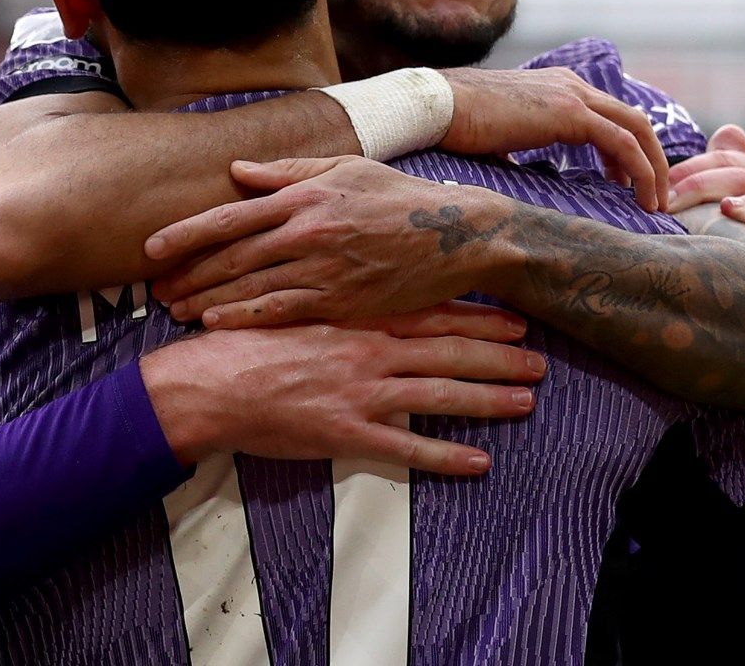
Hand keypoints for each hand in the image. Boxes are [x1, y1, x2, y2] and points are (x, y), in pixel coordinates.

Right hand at [140, 302, 544, 475]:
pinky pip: (407, 451)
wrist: (206, 383)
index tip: (511, 318)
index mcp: (355, 318)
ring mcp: (361, 394)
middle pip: (448, 352)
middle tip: (538, 360)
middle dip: (498, 356)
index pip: (429, 313)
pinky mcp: (347, 434)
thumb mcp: (287, 301)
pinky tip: (479, 462)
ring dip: (488, 399)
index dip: (475, 317)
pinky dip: (446, 457)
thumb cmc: (240, 339)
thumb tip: (350, 282)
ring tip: (526, 402)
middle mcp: (368, 353)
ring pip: (439, 395)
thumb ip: (326, 294)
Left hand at [147, 155, 512, 328]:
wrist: (457, 236)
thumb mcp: (345, 168)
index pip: (229, 216)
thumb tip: (237, 171)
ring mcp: (324, 269)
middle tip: (154, 290)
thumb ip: (288, 171)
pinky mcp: (341, 301)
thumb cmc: (398, 198)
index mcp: (304, 196)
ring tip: (175, 310)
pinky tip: (216, 324)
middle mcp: (307, 231)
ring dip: (206, 301)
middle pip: (230, 257)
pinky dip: (244, 319)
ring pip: (249, 289)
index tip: (151, 248)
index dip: (185, 234)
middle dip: (187, 274)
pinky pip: (281, 313)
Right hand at [439, 66, 668, 211]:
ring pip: (637, 129)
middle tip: (653, 197)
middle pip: (633, 120)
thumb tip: (522, 182)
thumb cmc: (455, 126)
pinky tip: (639, 197)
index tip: (622, 183)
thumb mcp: (499, 139)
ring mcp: (573, 95)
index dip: (623, 151)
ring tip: (654, 204)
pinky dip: (639, 170)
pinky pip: (621, 142)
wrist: (438, 107)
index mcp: (556, 88)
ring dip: (652, 168)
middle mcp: (572, 85)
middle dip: (651, 160)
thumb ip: (520, 153)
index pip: (609, 115)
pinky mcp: (570, 113)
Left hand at [667, 124, 744, 247]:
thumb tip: (728, 132)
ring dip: (704, 190)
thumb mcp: (723, 202)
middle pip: (731, 165)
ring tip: (675, 204)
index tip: (659, 181)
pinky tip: (726, 208)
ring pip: (744, 181)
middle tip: (660, 198)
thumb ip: (724, 165)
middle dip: (691, 179)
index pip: (724, 154)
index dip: (690, 165)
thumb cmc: (733, 241)